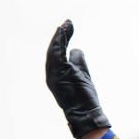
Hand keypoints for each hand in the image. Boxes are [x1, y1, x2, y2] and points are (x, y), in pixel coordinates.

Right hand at [46, 20, 110, 138]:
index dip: (60, 42)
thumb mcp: (83, 76)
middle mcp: (52, 74)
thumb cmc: (85, 99)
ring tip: (66, 25)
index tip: (66, 28)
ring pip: (54, 51)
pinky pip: (58, 53)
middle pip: (53, 51)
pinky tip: (64, 31)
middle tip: (67, 23)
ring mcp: (54, 74)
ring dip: (60, 36)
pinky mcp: (59, 73)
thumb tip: (76, 48)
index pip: (56, 55)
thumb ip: (79, 62)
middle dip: (60, 36)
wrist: (86, 114)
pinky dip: (61, 41)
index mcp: (56, 75)